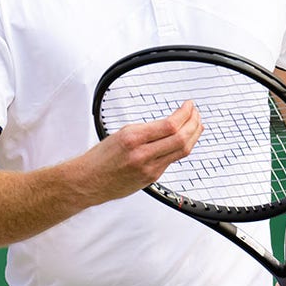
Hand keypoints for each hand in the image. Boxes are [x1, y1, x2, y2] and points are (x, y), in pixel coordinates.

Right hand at [80, 100, 202, 201]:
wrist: (89, 181)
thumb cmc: (101, 157)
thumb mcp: (121, 134)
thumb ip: (147, 130)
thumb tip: (171, 123)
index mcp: (132, 138)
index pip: (169, 125)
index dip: (185, 113)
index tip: (189, 105)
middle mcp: (142, 155)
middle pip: (181, 138)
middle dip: (194, 123)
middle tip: (196, 112)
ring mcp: (149, 169)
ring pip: (182, 151)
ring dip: (194, 136)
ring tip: (197, 124)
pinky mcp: (152, 178)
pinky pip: (173, 160)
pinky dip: (183, 147)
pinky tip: (185, 141)